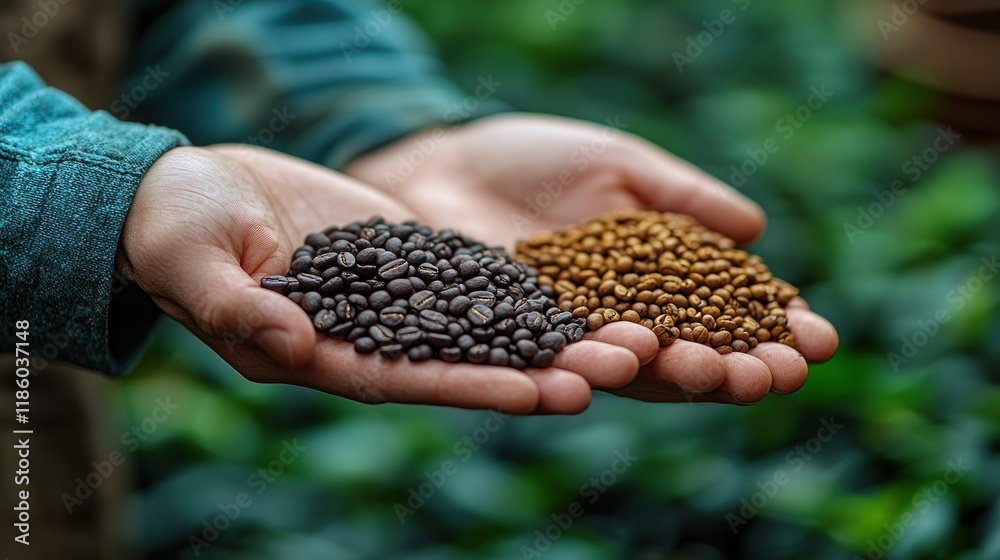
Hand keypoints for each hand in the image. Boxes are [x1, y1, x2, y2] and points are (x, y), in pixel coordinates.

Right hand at [118, 145, 639, 412]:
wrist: (194, 193)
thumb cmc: (179, 231)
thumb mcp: (195, 265)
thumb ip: (238, 308)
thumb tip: (293, 341)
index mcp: (320, 353)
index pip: (404, 379)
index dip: (469, 387)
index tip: (534, 394)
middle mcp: (371, 335)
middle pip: (465, 360)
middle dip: (538, 370)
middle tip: (614, 374)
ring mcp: (396, 295)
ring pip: (484, 320)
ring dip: (552, 332)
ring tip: (624, 339)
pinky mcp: (409, 254)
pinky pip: (473, 271)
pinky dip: (526, 283)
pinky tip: (582, 285)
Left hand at [346, 113, 838, 403]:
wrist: (440, 158)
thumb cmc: (532, 159)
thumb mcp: (618, 163)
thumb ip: (679, 198)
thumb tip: (756, 228)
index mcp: (653, 280)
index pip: (724, 313)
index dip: (771, 329)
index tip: (816, 339)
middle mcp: (617, 318)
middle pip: (686, 355)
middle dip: (734, 366)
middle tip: (773, 374)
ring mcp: (565, 334)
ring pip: (627, 369)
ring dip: (670, 376)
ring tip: (706, 370)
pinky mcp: (510, 339)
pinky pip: (550, 360)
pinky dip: (581, 369)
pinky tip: (613, 371)